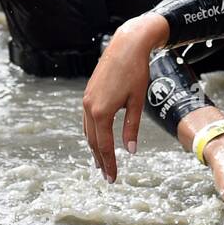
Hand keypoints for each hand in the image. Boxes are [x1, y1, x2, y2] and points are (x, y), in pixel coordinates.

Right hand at [82, 15, 167, 182]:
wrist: (126, 45)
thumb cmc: (136, 72)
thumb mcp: (137, 102)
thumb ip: (132, 127)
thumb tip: (130, 150)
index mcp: (101, 112)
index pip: (105, 146)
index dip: (109, 163)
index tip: (113, 178)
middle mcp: (89, 108)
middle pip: (93, 142)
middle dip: (101, 160)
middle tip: (108, 177)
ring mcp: (86, 101)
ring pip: (88, 132)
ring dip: (94, 148)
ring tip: (101, 163)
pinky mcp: (88, 94)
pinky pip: (87, 120)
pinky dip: (92, 134)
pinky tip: (98, 139)